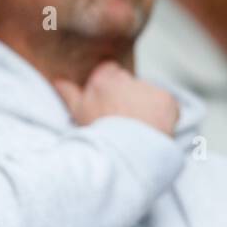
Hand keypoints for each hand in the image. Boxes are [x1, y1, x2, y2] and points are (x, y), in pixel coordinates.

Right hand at [54, 61, 178, 136]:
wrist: (122, 155)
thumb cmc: (98, 136)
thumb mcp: (77, 113)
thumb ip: (68, 93)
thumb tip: (57, 81)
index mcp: (102, 78)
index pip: (109, 70)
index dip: (110, 88)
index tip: (109, 104)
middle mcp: (125, 78)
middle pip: (129, 83)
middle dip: (128, 97)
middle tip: (124, 121)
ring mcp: (147, 88)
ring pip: (149, 95)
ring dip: (147, 108)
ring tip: (138, 130)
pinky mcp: (166, 99)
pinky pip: (168, 107)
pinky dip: (165, 117)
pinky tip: (153, 132)